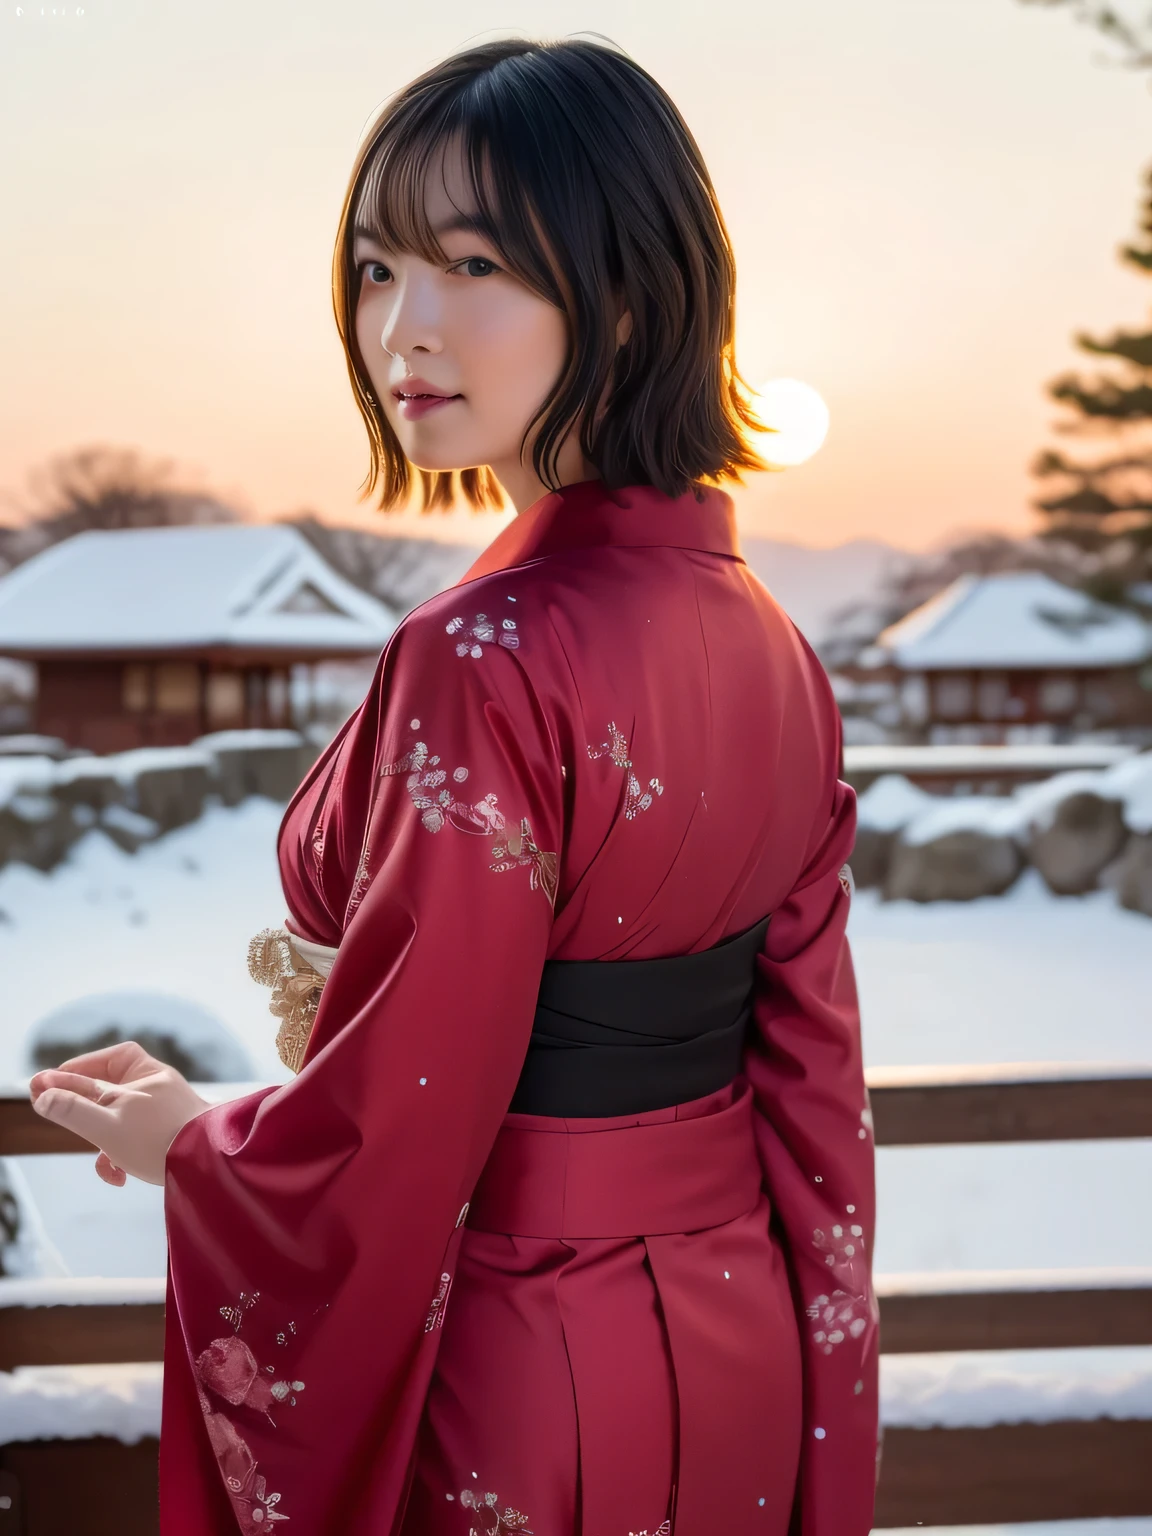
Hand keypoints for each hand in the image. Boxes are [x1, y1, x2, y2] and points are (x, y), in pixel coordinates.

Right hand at [28, 1041, 211, 1187]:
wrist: (211, 1167)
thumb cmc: (160, 1140)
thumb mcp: (106, 1125)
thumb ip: (72, 1110)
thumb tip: (43, 1094)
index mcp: (147, 1074)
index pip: (108, 1059)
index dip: (77, 1069)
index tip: (50, 1084)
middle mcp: (158, 1088)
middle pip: (111, 1090)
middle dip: (86, 1112)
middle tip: (61, 1117)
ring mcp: (166, 1113)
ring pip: (122, 1121)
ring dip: (105, 1143)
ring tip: (106, 1163)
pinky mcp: (172, 1136)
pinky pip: (139, 1141)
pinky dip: (123, 1156)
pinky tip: (119, 1176)